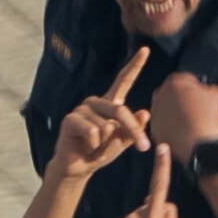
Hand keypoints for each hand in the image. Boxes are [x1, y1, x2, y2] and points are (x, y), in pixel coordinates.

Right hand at [50, 46, 151, 177]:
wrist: (78, 167)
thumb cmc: (100, 153)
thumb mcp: (121, 142)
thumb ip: (133, 130)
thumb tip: (145, 113)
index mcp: (110, 104)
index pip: (123, 81)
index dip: (135, 65)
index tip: (146, 49)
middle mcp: (96, 102)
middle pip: (120, 111)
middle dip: (133, 131)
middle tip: (143, 148)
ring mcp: (82, 109)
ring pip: (107, 127)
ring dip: (104, 144)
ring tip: (94, 146)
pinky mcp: (70, 119)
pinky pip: (93, 132)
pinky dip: (93, 146)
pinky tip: (84, 146)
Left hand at [146, 70, 217, 156]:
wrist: (201, 144)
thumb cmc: (208, 118)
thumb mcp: (215, 93)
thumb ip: (206, 87)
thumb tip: (203, 90)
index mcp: (174, 83)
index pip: (182, 78)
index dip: (191, 83)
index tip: (196, 89)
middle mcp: (160, 96)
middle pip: (170, 92)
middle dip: (180, 97)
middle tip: (192, 105)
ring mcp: (156, 114)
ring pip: (165, 109)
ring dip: (174, 111)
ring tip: (189, 119)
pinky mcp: (155, 130)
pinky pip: (164, 124)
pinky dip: (171, 126)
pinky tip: (184, 130)